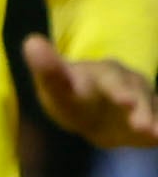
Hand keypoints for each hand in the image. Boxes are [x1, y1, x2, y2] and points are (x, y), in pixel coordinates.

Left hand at [25, 35, 157, 147]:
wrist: (88, 112)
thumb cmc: (70, 96)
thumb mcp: (55, 87)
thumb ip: (47, 69)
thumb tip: (31, 41)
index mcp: (104, 73)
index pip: (113, 78)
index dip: (119, 89)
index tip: (123, 101)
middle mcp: (129, 82)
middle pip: (137, 93)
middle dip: (140, 108)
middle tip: (141, 126)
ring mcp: (143, 99)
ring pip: (152, 106)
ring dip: (155, 120)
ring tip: (155, 135)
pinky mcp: (151, 114)